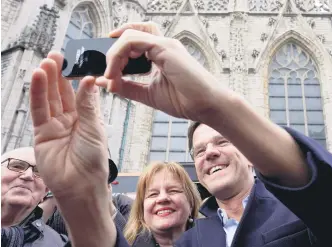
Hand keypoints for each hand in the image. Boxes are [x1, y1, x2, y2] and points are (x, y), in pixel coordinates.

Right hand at [30, 52, 108, 200]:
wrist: (81, 186)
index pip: (80, 93)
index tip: (75, 61)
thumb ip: (88, 104)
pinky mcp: (41, 133)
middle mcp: (70, 120)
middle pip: (62, 93)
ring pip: (49, 99)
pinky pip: (39, 111)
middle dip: (59, 74)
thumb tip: (90, 79)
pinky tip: (37, 78)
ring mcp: (55, 126)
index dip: (76, 77)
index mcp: (87, 118)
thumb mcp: (93, 128)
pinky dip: (37, 94)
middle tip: (57, 55)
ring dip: (47, 80)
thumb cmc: (93, 160)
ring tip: (46, 62)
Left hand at [96, 22, 228, 121]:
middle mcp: (162, 45)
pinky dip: (119, 54)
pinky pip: (133, 41)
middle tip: (104, 70)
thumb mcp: (148, 94)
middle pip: (129, 33)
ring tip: (110, 75)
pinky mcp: (165, 47)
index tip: (106, 66)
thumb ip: (127, 87)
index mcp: (160, 54)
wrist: (205, 106)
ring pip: (128, 36)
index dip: (116, 48)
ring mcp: (164, 44)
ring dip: (113, 55)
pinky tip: (116, 72)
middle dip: (111, 49)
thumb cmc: (184, 100)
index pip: (134, 40)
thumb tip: (105, 82)